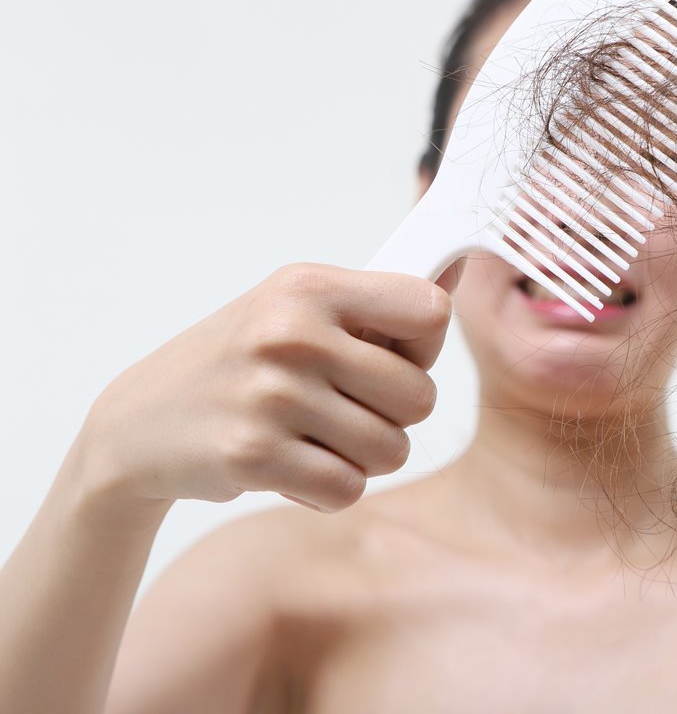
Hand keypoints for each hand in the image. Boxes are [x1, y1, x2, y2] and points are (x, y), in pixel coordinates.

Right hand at [70, 262, 455, 512]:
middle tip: (344, 408)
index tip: (389, 357)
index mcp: (309, 286)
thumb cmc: (239, 361)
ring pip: (391, 449)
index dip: (424, 349)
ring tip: (314, 437)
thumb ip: (377, 301)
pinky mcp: (255, 454)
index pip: (431, 313)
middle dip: (394, 415)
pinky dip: (330, 489)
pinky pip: (348, 488)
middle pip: (422, 397)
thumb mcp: (295, 307)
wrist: (138, 423)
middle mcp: (292, 333)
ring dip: (362, 456)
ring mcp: (272, 394)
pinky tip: (294, 468)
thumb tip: (458, 268)